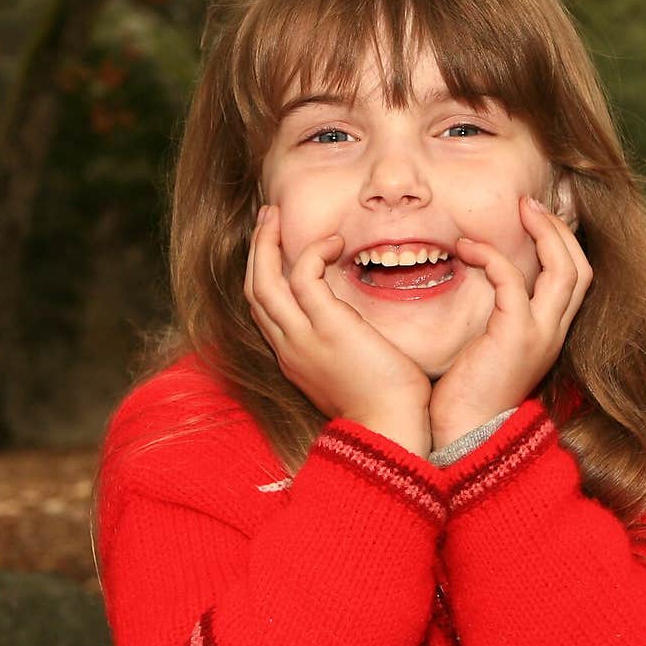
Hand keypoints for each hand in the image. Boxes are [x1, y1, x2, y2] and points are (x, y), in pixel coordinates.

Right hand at [244, 206, 432, 434]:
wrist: (391, 431)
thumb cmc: (386, 409)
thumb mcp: (354, 376)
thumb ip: (344, 350)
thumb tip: (357, 332)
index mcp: (294, 359)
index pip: (265, 311)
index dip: (265, 275)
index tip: (276, 249)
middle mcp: (289, 348)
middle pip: (254, 291)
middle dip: (256, 250)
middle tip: (266, 218)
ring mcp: (303, 338)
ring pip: (264, 281)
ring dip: (266, 243)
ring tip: (275, 214)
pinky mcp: (328, 326)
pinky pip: (304, 276)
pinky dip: (313, 252)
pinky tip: (334, 241)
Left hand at [429, 194, 591, 443]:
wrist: (464, 437)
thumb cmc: (466, 396)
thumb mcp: (488, 348)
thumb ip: (495, 316)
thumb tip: (476, 280)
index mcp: (550, 334)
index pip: (575, 279)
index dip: (562, 243)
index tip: (534, 219)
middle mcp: (554, 332)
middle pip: (581, 266)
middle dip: (559, 228)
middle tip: (529, 204)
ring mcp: (541, 333)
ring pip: (565, 267)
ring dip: (543, 231)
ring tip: (518, 209)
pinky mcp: (517, 335)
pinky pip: (512, 278)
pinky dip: (492, 255)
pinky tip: (467, 248)